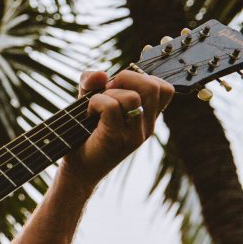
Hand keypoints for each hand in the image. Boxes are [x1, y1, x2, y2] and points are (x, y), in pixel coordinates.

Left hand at [60, 70, 173, 186]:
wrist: (78, 169)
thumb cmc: (85, 133)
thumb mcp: (89, 100)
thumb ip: (92, 82)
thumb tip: (101, 74)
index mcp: (147, 117)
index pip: (165, 89)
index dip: (143, 77)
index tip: (120, 84)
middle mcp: (146, 126)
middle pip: (154, 87)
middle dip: (127, 77)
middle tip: (107, 89)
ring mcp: (134, 135)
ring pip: (131, 97)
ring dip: (107, 93)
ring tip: (95, 105)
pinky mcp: (117, 139)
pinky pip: (112, 107)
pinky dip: (96, 102)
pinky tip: (89, 113)